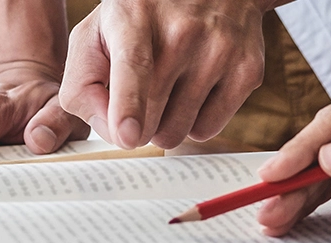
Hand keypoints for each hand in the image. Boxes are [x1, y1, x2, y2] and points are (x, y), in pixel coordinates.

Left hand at [59, 0, 270, 149]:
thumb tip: (111, 132)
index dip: (129, 104)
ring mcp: (220, 50)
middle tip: (137, 97)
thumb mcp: (95, 33)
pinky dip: (193, 123)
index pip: (134, 64)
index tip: (127, 136)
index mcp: (135, 17)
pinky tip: (191, 91)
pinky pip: (207, 130)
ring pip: (178, 131)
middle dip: (135, 123)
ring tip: (165, 90)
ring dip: (163, 125)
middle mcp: (182, 32)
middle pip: (150, 115)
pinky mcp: (247, 70)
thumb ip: (83, 84)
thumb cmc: (140, 18)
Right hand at [254, 74, 330, 242]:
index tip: (279, 172)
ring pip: (316, 164)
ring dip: (291, 191)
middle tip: (264, 202)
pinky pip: (322, 180)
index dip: (306, 145)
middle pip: (322, 140)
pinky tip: (282, 215)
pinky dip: (302, 199)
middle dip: (292, 174)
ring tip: (269, 219)